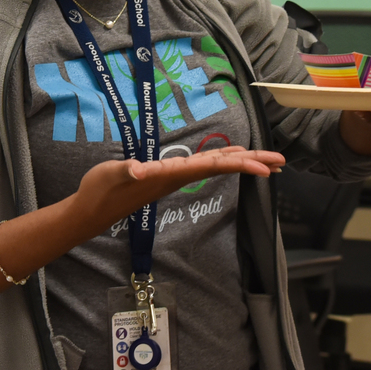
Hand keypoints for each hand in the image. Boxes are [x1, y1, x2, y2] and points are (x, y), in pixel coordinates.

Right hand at [75, 146, 284, 231]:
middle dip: (252, 164)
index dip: (240, 166)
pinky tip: (230, 157)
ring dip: (241, 162)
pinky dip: (221, 160)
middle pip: (222, 167)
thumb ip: (125, 172)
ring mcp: (174, 178)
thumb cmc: (98, 191)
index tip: (266, 169)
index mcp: (170, 175)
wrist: (88, 212)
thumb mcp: (109, 176)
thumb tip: (140, 171)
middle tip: (282, 161)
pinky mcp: (167, 178)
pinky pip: (202, 166)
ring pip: (214, 167)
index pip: (212, 167)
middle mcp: (178, 178)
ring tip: (267, 161)